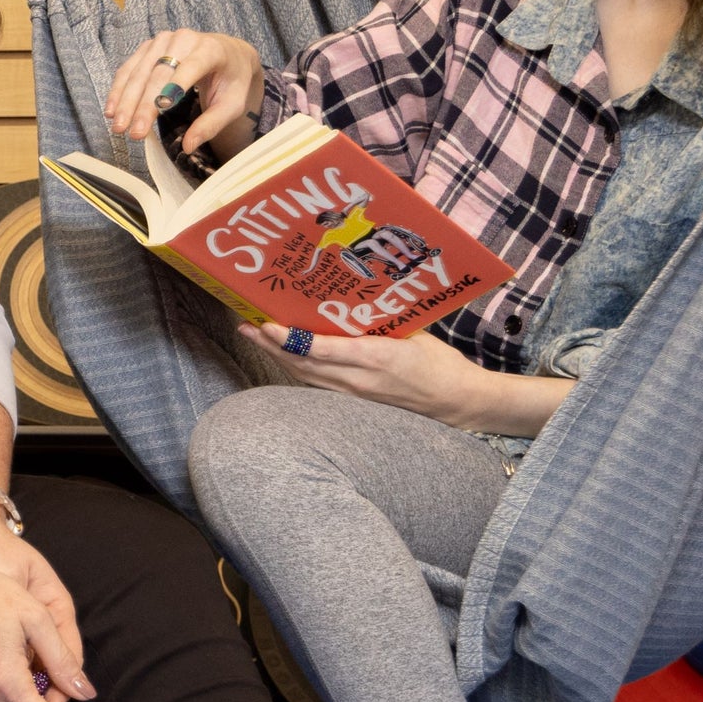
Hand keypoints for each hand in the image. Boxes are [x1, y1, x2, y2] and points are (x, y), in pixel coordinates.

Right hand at [102, 30, 263, 152]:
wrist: (227, 53)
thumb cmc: (231, 80)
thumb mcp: (232, 104)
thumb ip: (212, 124)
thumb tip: (189, 146)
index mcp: (210, 49)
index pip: (188, 69)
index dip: (171, 89)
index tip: (159, 112)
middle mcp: (184, 39)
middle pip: (158, 73)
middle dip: (143, 104)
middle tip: (133, 132)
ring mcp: (163, 40)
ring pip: (139, 71)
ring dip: (125, 100)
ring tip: (119, 125)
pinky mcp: (148, 46)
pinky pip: (129, 68)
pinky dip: (119, 89)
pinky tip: (112, 109)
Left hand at [259, 322, 493, 423]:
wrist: (456, 402)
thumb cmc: (439, 363)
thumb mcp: (414, 333)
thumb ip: (381, 321)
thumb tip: (351, 299)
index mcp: (376, 357)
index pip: (322, 350)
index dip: (290, 339)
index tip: (267, 324)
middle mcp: (359, 379)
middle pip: (303, 364)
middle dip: (271, 346)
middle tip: (246, 325)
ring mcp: (355, 393)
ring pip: (306, 375)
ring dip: (278, 357)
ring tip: (255, 336)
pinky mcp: (355, 400)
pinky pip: (318, 383)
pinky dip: (297, 367)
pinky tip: (283, 354)